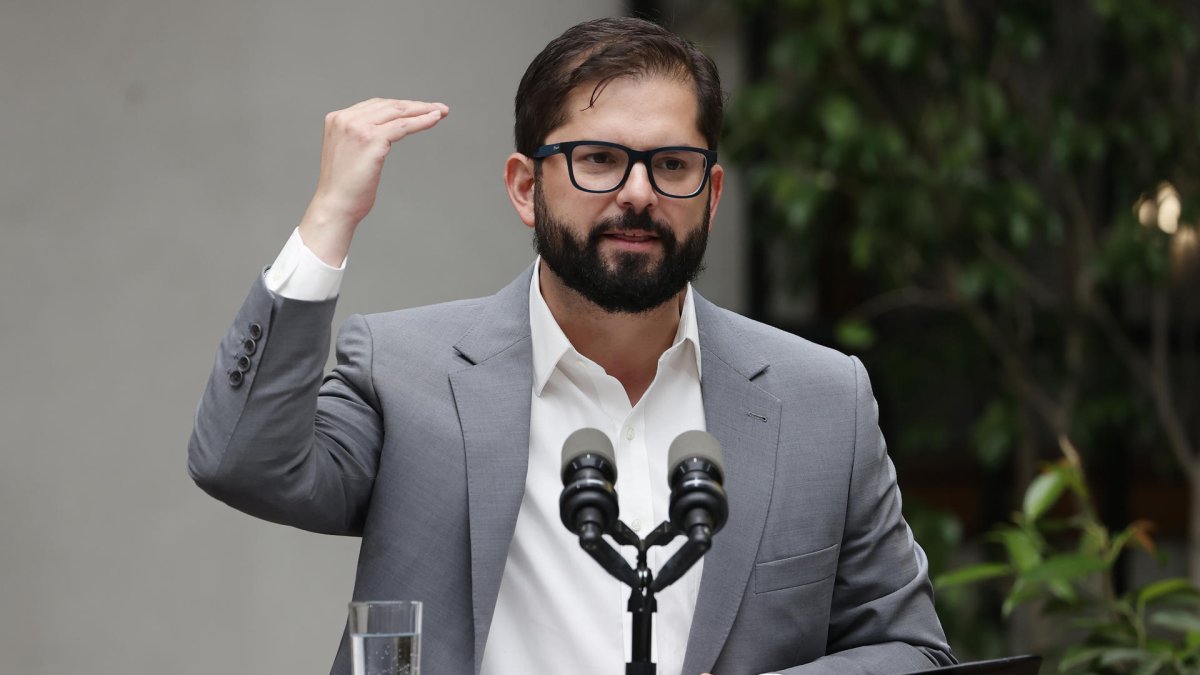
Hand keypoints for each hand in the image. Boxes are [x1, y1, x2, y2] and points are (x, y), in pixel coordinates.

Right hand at [299, 98, 448, 264]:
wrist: (336, 206)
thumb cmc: (345, 188)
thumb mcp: (349, 154)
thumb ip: (361, 138)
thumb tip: (386, 136)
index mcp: (337, 118)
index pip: (375, 105)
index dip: (400, 106)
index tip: (420, 108)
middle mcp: (345, 118)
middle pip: (389, 105)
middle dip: (416, 106)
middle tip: (439, 108)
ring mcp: (358, 127)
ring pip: (398, 112)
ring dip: (423, 110)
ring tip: (441, 111)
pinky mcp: (371, 139)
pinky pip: (403, 126)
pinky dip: (421, 121)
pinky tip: (434, 119)